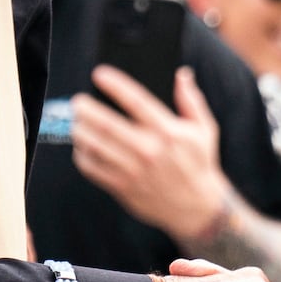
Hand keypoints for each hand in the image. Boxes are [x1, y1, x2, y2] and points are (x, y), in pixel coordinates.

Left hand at [71, 65, 227, 236]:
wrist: (196, 208)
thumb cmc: (198, 163)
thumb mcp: (204, 130)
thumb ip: (191, 100)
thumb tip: (182, 74)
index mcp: (168, 132)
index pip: (137, 101)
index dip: (115, 85)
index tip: (99, 73)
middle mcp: (149, 150)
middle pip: (108, 125)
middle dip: (87, 109)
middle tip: (78, 101)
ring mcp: (134, 171)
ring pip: (96, 146)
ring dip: (80, 131)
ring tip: (76, 122)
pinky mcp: (123, 187)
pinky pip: (93, 169)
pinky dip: (82, 156)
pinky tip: (82, 146)